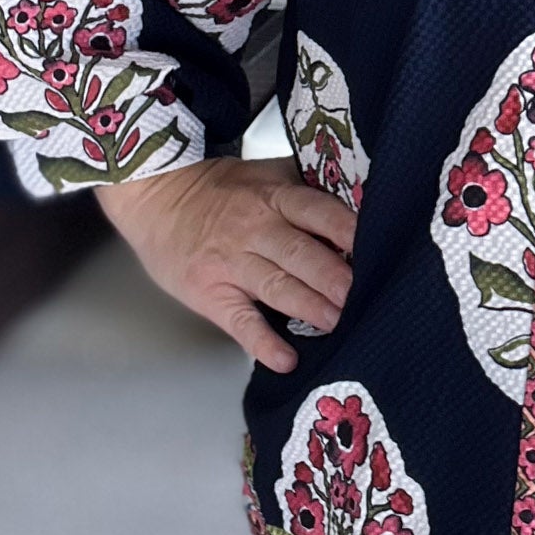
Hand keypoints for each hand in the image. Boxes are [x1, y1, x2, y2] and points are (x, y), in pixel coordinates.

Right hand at [94, 154, 357, 374]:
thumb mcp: (265, 175)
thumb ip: (306, 189)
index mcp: (275, 197)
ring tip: (339, 323)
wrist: (158, 199)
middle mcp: (256, 228)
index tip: (376, 249)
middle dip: (335, 277)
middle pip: (301, 254)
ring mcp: (231, 262)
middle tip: (363, 296)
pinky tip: (285, 359)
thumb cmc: (222, 190)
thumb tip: (362, 201)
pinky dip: (262, 342)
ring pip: (277, 286)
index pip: (319, 212)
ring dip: (310, 307)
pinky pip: (240, 321)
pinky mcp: (211, 293)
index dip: (347, 231)